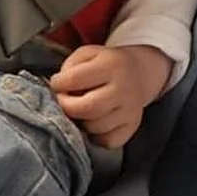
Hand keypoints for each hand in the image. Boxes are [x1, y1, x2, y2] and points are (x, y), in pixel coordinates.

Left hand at [48, 45, 171, 148]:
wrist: (139, 73)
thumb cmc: (104, 64)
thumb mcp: (86, 54)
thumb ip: (69, 69)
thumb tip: (59, 92)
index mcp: (111, 65)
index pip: (74, 80)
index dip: (58, 84)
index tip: (57, 84)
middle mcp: (124, 89)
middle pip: (86, 108)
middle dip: (66, 107)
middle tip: (64, 102)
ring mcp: (131, 111)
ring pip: (95, 127)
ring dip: (80, 121)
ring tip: (80, 110)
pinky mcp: (132, 127)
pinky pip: (107, 141)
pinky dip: (95, 136)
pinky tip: (93, 121)